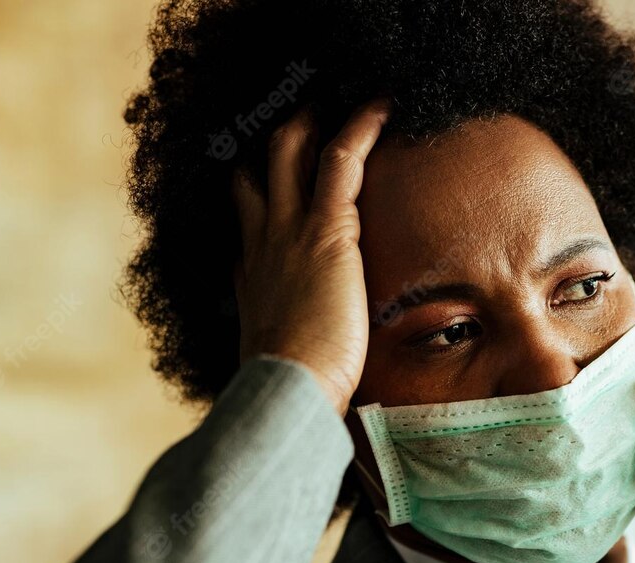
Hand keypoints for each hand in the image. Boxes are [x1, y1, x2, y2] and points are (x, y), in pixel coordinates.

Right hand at [230, 100, 390, 414]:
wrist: (288, 390)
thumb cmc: (295, 391)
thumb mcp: (289, 365)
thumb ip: (299, 354)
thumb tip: (318, 379)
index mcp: (253, 278)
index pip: (251, 221)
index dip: (258, 195)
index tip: (271, 184)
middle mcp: (261, 245)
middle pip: (256, 172)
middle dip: (274, 141)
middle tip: (297, 117)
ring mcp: (287, 231)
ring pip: (289, 152)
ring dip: (310, 121)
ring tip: (337, 100)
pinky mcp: (326, 230)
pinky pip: (340, 159)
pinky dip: (360, 126)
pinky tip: (383, 106)